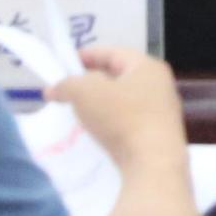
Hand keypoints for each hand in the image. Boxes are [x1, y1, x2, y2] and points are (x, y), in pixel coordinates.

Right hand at [50, 47, 188, 168]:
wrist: (153, 162)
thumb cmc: (122, 118)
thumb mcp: (86, 93)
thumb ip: (67, 85)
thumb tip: (54, 89)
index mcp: (148, 67)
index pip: (114, 53)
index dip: (88, 55)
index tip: (66, 62)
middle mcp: (159, 85)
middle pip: (119, 76)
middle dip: (92, 81)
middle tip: (68, 88)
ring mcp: (161, 111)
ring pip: (123, 99)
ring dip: (100, 103)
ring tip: (76, 109)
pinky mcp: (157, 134)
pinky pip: (128, 120)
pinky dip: (109, 120)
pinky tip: (95, 130)